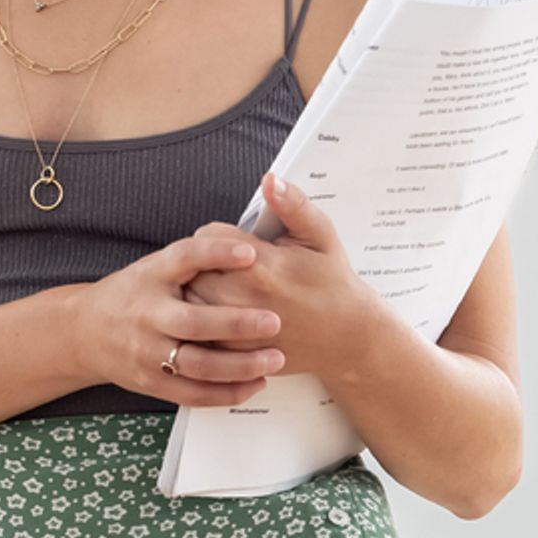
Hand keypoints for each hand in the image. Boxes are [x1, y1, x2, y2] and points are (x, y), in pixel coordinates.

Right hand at [78, 230, 288, 406]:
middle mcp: (148, 314)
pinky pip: (194, 393)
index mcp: (151, 276)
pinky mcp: (152, 383)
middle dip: (237, 324)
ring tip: (275, 358)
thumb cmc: (134, 293)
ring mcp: (148, 352)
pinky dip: (226, 392)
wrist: (86, 332)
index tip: (250, 253)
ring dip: (240, 366)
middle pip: (194, 322)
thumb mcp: (156, 267)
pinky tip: (255, 383)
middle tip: (274, 320)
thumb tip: (247, 248)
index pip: (183, 258)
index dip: (216, 253)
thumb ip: (193, 261)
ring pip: (198, 365)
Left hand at [182, 171, 369, 381]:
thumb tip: (270, 179)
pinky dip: (202, 325)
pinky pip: (200, 336)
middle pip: (191, 271)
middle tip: (223, 265)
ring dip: (197, 293)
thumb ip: (292, 204)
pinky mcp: (235, 357)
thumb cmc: (333, 282)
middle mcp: (244, 299)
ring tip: (220, 288)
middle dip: (203, 263)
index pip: (208, 238)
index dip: (217, 236)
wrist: (347, 337)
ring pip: (189, 304)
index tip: (233, 242)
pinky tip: (221, 316)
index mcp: (262, 265)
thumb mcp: (320, 235)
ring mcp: (237, 333)